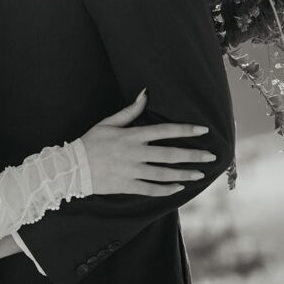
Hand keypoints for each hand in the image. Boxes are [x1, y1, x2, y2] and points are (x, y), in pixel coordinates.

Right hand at [81, 89, 215, 195]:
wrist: (73, 168)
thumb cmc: (91, 141)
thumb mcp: (108, 122)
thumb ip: (129, 110)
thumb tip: (144, 93)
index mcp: (132, 136)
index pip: (164, 131)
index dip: (185, 130)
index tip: (203, 130)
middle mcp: (135, 154)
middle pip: (170, 154)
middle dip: (193, 155)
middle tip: (211, 156)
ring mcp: (132, 172)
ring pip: (164, 174)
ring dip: (184, 173)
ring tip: (200, 173)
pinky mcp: (128, 186)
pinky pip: (152, 189)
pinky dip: (167, 189)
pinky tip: (179, 187)